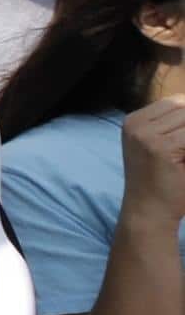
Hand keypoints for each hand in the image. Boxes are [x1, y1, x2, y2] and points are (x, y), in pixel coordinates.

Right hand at [123, 99, 184, 217]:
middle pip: (183, 107)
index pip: (175, 102)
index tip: (183, 145)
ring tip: (183, 157)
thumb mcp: (160, 147)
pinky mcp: (161, 148)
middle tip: (183, 152)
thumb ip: (174, 127)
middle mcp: (136, 124)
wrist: (148, 212)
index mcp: (133, 121)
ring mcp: (146, 135)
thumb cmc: (159, 182)